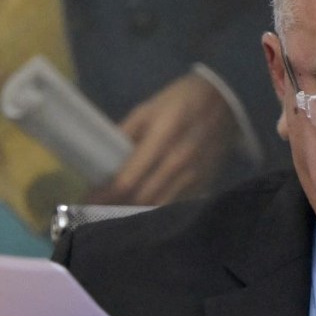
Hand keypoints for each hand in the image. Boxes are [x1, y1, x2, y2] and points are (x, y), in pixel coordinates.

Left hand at [88, 72, 238, 204]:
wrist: (227, 100)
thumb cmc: (182, 99)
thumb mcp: (148, 108)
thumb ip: (126, 134)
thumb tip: (103, 160)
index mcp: (163, 137)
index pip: (129, 179)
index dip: (106, 194)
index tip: (88, 201)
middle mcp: (180, 160)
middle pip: (143, 198)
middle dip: (116, 208)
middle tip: (96, 213)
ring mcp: (196, 175)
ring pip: (160, 206)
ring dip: (135, 214)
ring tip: (115, 216)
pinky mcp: (206, 182)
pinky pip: (177, 204)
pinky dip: (157, 211)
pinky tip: (142, 213)